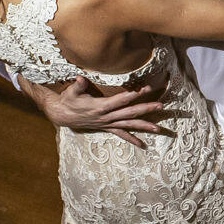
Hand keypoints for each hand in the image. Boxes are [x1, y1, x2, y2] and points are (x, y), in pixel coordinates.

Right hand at [38, 76, 166, 148]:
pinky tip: (142, 145)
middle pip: (129, 113)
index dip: (133, 95)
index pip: (120, 100)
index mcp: (100, 106)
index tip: (146, 89)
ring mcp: (107, 123)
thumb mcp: (71, 92)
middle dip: (146, 109)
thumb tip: (80, 79)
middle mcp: (106, 117)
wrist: (62, 115)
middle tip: (160, 106)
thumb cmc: (68, 100)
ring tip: (158, 129)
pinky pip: (121, 135)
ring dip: (144, 126)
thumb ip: (78, 86)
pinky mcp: (106, 128)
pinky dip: (132, 139)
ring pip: (129, 125)